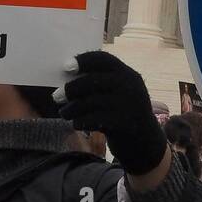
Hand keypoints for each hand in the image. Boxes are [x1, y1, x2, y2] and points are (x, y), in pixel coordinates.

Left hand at [55, 51, 167, 173]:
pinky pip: (94, 119)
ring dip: (72, 108)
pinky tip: (76, 124)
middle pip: (93, 81)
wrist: (146, 143)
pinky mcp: (125, 124)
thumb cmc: (123, 114)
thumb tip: (67, 78)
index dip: (83, 60)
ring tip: (64, 113)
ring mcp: (129, 105)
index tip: (67, 67)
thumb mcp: (120, 94)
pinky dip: (81, 121)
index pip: (104, 59)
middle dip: (71, 89)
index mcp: (128, 74)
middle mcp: (131, 86)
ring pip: (90, 102)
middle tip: (56, 96)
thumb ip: (101, 83)